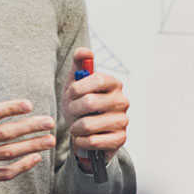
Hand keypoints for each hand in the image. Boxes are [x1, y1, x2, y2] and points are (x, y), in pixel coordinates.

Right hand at [0, 51, 55, 193]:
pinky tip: (36, 158)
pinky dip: (21, 167)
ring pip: (7, 154)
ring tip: (50, 140)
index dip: (9, 108)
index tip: (29, 104)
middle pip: (3, 134)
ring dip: (31, 147)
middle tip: (50, 122)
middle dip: (29, 127)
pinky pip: (2, 174)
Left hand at [65, 48, 129, 168]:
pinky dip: (80, 141)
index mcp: (114, 84)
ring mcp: (123, 121)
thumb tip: (85, 51)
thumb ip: (79, 64)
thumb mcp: (75, 84)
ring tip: (77, 127)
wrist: (84, 133)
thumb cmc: (79, 106)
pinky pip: (92, 141)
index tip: (71, 94)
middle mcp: (122, 101)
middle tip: (72, 113)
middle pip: (90, 102)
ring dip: (75, 128)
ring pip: (88, 125)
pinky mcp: (120, 139)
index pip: (98, 79)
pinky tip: (82, 138)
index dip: (78, 87)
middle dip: (72, 110)